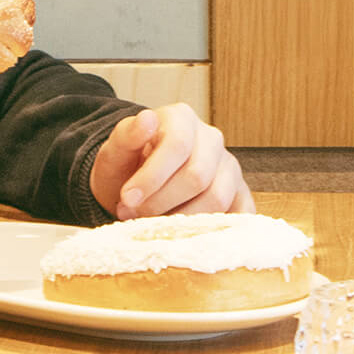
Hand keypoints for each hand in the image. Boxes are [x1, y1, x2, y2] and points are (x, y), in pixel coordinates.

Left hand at [88, 103, 252, 218]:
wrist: (136, 185)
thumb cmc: (126, 166)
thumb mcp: (114, 151)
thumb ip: (126, 136)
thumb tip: (147, 119)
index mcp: (181, 118)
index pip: (177, 145)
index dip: (152, 176)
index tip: (127, 198)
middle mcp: (211, 139)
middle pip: (197, 176)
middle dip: (161, 202)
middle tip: (134, 215)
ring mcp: (229, 166)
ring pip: (217, 199)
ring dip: (180, 219)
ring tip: (152, 224)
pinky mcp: (239, 194)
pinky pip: (238, 215)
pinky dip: (214, 230)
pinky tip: (186, 234)